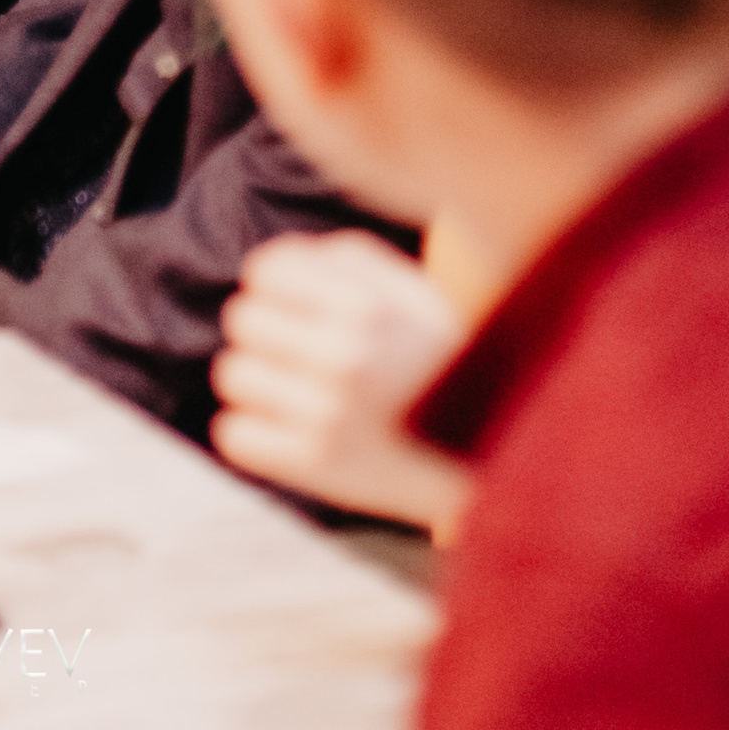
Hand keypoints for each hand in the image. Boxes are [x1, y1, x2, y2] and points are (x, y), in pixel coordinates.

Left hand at [212, 230, 473, 532]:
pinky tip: (292, 432)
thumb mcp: (410, 290)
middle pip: (243, 320)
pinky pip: (234, 434)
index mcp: (368, 306)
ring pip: (233, 375)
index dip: (275, 288)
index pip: (264, 272)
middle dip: (269, 333)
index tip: (296, 309)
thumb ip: (340, 261)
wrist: (496, 457)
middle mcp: (345, 356)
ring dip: (261, 383)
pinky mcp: (317, 468)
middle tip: (301, 355)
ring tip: (301, 394)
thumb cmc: (444, 361)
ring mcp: (327, 416)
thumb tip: (272, 266)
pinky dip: (256, 433)